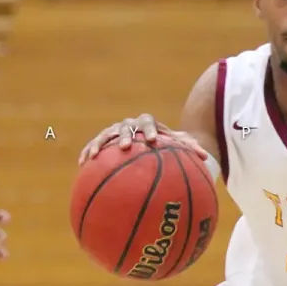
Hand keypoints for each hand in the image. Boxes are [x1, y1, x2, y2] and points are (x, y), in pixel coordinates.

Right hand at [77, 113, 207, 164]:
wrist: (149, 140)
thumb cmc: (166, 145)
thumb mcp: (178, 146)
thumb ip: (189, 149)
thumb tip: (205, 158)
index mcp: (148, 124)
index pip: (148, 122)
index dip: (149, 130)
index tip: (152, 140)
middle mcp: (130, 124)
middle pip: (125, 126)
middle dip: (124, 135)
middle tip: (125, 146)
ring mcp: (115, 131)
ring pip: (105, 135)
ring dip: (99, 144)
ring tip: (92, 156)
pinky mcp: (104, 141)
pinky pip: (93, 145)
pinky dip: (87, 152)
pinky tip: (81, 163)